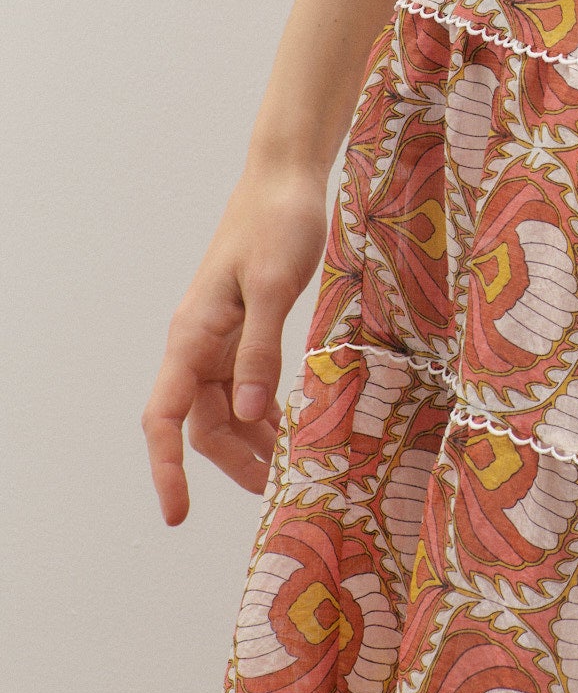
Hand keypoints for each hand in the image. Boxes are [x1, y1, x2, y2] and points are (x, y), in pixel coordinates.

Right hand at [142, 159, 329, 521]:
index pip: (166, 417)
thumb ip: (261, 351)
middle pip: (202, 424)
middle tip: (276, 492)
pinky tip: (295, 428)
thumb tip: (248, 413)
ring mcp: (222, 337)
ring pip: (226, 409)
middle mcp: (199, 343)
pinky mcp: (246, 328)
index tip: (177, 513)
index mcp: (193, 335)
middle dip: (233, 463)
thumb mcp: (275, 288)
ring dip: (254, 441)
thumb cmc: (277, 224)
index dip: (168, 469)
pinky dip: (267, 411)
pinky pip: (248, 385)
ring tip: (292, 469)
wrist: (286, 179)